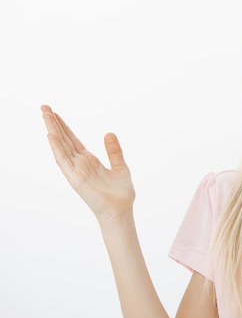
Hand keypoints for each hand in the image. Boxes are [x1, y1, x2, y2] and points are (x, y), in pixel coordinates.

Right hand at [41, 105, 135, 223]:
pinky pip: (63, 160)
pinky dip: (57, 147)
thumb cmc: (120, 193)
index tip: (55, 112)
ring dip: (52, 130)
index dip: (64, 126)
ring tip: (44, 114)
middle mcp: (80, 164)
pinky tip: (51, 134)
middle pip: (64, 140)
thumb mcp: (120, 166)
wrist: (121, 211)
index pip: (73, 139)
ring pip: (61, 146)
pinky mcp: (75, 178)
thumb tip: (109, 132)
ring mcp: (76, 170)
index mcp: (89, 160)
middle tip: (44, 106)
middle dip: (54, 123)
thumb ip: (114, 151)